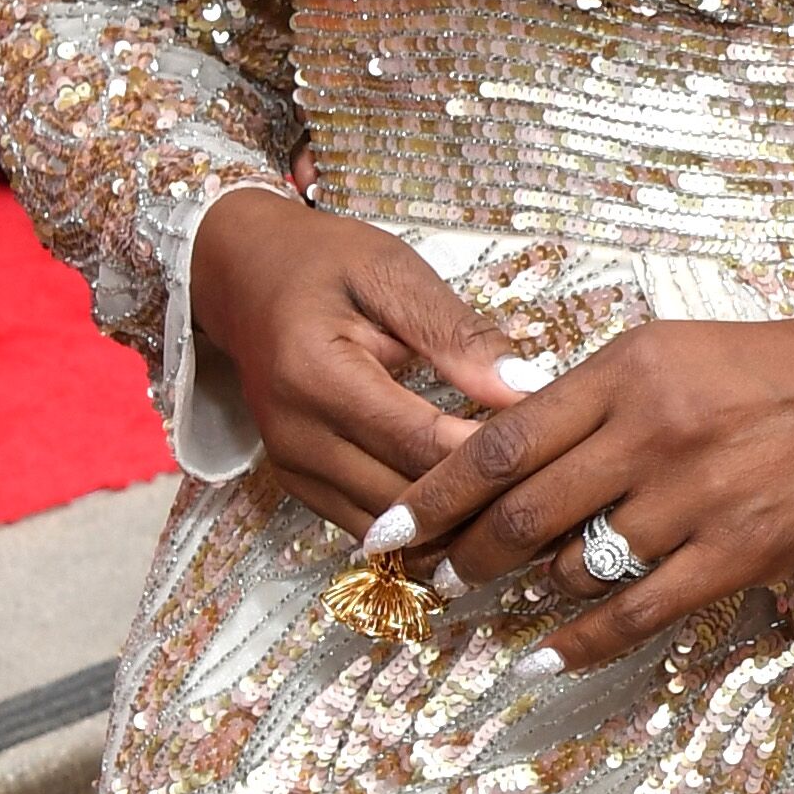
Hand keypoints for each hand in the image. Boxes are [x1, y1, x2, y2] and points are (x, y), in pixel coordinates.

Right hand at [187, 185, 549, 535]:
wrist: (242, 275)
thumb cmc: (321, 263)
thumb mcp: (392, 273)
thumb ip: (457, 333)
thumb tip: (526, 387)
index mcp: (317, 375)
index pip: (419, 443)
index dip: (489, 459)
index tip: (551, 452)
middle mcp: (296, 435)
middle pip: (406, 500)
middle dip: (479, 504)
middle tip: (551, 493)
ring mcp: (291, 467)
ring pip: (390, 530)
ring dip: (453, 528)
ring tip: (520, 509)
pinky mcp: (297, 485)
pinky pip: (367, 526)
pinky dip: (421, 529)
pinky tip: (471, 513)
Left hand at [371, 296, 793, 668]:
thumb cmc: (773, 366)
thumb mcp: (669, 350)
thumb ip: (586, 396)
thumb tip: (494, 444)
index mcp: (627, 370)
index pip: (498, 443)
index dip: (430, 498)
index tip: (384, 535)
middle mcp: (654, 432)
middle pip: (522, 514)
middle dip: (463, 557)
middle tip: (434, 578)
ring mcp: (697, 498)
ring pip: (575, 565)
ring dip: (527, 590)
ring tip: (500, 597)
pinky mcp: (738, 555)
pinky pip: (635, 613)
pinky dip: (576, 643)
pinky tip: (539, 659)